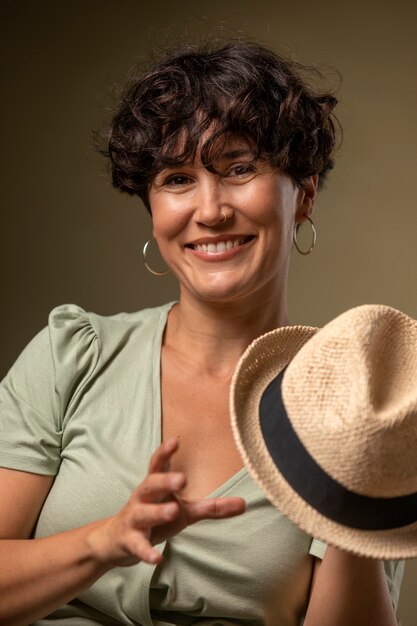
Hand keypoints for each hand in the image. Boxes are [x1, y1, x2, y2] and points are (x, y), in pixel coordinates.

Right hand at [86, 438, 245, 567]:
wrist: (115, 541)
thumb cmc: (155, 518)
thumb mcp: (184, 512)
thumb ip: (212, 507)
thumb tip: (244, 504)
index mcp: (154, 486)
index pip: (157, 464)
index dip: (165, 452)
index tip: (175, 440)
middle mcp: (142, 498)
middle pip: (150, 484)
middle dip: (164, 480)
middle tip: (182, 479)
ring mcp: (134, 519)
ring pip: (143, 513)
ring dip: (157, 511)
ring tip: (173, 510)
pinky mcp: (129, 541)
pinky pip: (137, 545)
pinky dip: (146, 551)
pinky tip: (156, 558)